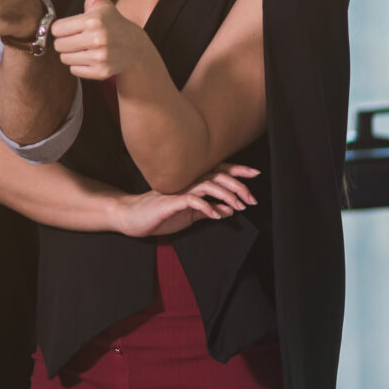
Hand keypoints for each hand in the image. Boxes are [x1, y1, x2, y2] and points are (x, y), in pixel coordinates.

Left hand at [52, 0, 154, 80]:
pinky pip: (74, 71)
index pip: (57, 29)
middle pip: (58, 45)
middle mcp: (96, 39)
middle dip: (66, 42)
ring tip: (86, 48)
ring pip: (65, 59)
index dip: (64, 28)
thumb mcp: (103, 1)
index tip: (76, 26)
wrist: (134, 48)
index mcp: (92, 19)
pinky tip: (92, 58)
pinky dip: (80, 66)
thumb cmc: (112, 22)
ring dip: (72, 54)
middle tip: (80, 38)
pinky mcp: (101, 72)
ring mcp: (100, 57)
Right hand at [109, 164, 257, 237]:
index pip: (218, 171)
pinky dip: (207, 207)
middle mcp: (187, 181)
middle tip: (252, 199)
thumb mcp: (189, 215)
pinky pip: (192, 200)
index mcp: (192, 182)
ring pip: (208, 184)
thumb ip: (208, 211)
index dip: (237, 170)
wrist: (133, 218)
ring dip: (226, 195)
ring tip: (239, 206)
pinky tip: (216, 214)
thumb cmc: (160, 214)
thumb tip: (229, 210)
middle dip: (238, 185)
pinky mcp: (170, 200)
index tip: (255, 173)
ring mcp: (178, 189)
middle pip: (217, 175)